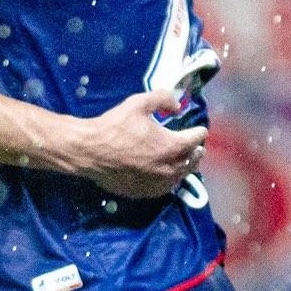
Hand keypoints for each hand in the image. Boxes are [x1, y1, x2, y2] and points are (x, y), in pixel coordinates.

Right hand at [76, 91, 206, 198]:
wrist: (89, 151)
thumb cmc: (114, 126)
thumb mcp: (138, 103)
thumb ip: (162, 99)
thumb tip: (177, 105)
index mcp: (171, 146)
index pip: (195, 140)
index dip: (199, 133)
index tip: (200, 130)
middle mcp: (168, 168)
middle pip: (191, 162)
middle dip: (196, 153)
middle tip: (197, 148)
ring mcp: (156, 183)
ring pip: (179, 178)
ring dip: (185, 169)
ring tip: (186, 163)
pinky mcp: (143, 192)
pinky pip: (163, 189)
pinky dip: (169, 181)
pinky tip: (167, 177)